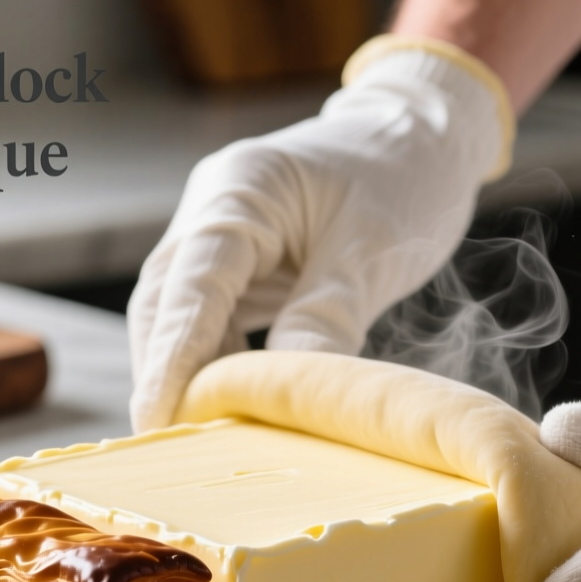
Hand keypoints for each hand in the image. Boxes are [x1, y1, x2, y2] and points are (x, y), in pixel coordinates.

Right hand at [126, 39, 509, 429]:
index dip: (171, 358)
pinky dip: (220, 361)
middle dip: (165, 374)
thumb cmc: (403, 176)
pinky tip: (239, 402)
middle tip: (172, 447)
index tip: (158, 418)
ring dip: (191, 373)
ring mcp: (218, 234)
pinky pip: (213, 318)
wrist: (423, 134)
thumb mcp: (372, 250)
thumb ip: (324, 319)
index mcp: (240, 189)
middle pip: (166, 303)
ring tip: (206, 435)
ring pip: (182, 316)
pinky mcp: (237, 262)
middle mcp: (212, 208)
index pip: (191, 284)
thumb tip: (282, 398)